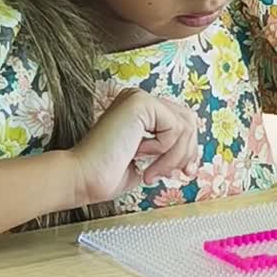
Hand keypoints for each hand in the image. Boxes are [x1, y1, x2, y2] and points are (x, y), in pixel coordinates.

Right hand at [69, 89, 201, 205]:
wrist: (83, 178)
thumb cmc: (107, 174)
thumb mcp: (147, 161)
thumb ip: (168, 151)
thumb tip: (192, 155)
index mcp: (139, 111)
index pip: (180, 122)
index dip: (188, 148)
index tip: (185, 172)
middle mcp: (139, 99)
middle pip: (188, 120)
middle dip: (187, 152)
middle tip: (174, 174)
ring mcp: (139, 98)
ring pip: (185, 125)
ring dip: (173, 156)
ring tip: (152, 172)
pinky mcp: (140, 102)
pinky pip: (175, 127)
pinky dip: (164, 150)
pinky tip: (139, 155)